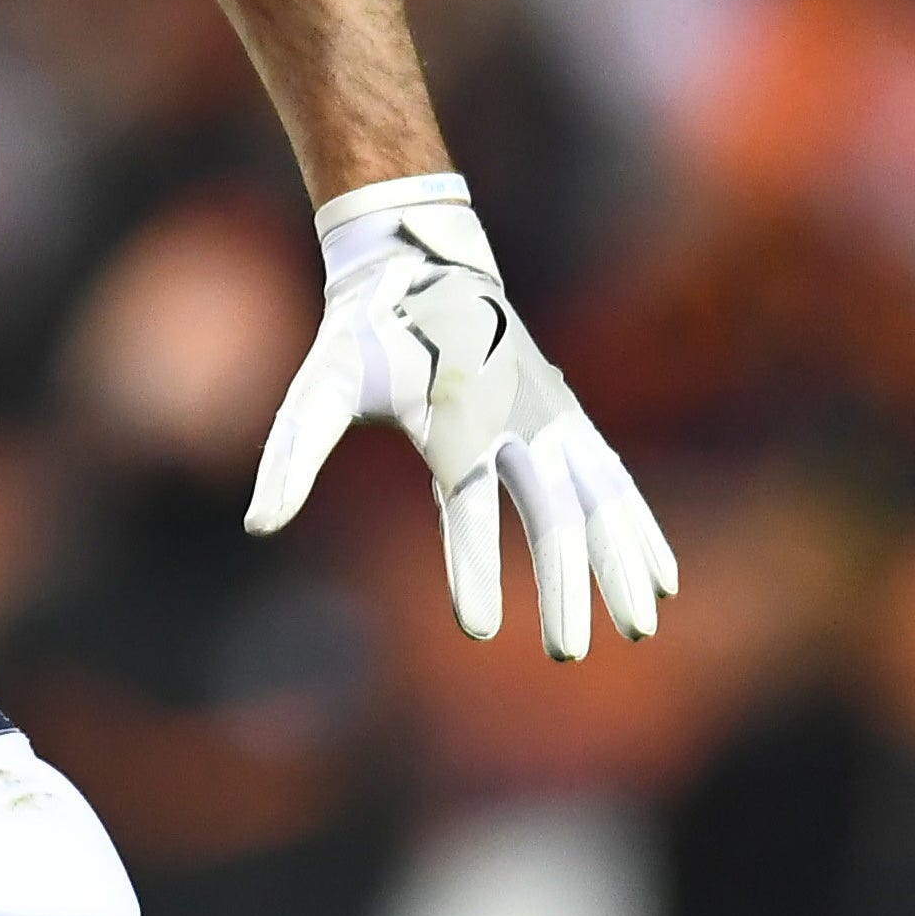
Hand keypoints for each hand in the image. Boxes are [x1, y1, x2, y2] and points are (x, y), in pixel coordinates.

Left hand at [246, 174, 678, 660]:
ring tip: (637, 627)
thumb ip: (290, 455)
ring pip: (598, 498)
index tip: (476, 630)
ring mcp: (549, 416)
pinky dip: (639, 527)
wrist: (419, 261)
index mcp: (453, 417)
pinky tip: (658, 578)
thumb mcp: (319, 387)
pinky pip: (613, 479)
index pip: (467, 504)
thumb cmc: (362, 335)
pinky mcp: (566, 417)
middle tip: (563, 654)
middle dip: (561, 584)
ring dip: (620, 561)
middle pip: (550, 510)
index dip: (471, 563)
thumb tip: (256, 526)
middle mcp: (514, 417)